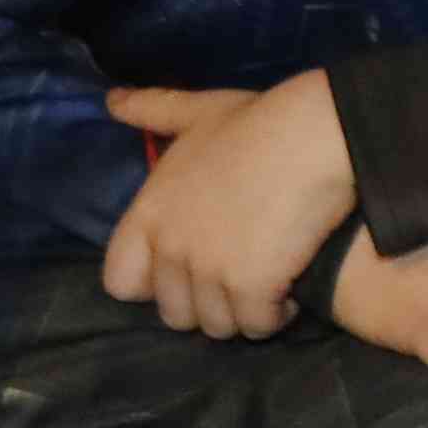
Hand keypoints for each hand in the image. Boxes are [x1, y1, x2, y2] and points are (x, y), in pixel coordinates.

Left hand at [100, 70, 360, 337]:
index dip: (153, 282)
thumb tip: (112, 101)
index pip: (120, 282)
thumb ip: (153, 110)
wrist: (315, 135)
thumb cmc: (259, 121)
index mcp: (150, 213)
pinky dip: (275, 315)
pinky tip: (293, 291)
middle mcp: (170, 248)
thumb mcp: (199, 111)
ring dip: (242, 312)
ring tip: (269, 284)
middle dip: (206, 302)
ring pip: (217, 326)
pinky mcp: (251, 288)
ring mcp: (208, 271)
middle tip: (240, 276)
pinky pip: (256, 326)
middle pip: (174, 313)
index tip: (190, 266)